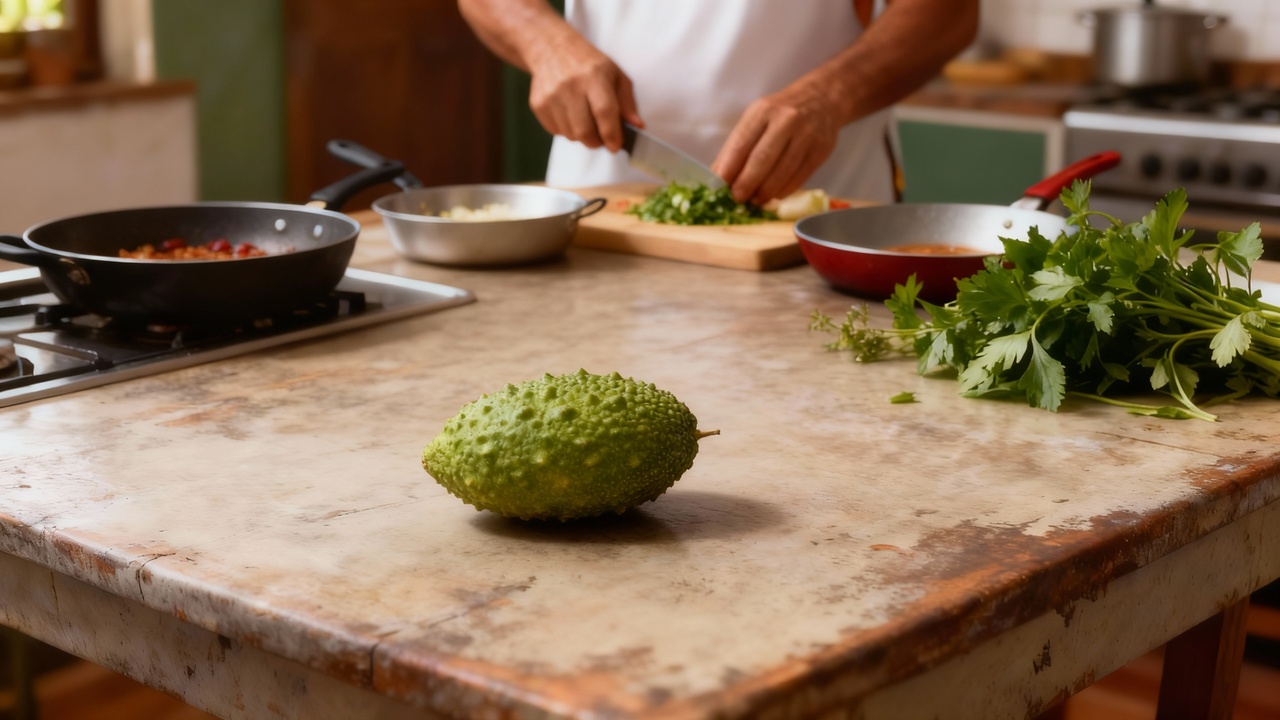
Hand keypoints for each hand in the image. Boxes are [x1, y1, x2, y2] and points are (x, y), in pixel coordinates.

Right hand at [526, 32, 642, 152]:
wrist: (552, 50)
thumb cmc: (589, 65)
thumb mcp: (615, 76)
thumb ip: (627, 102)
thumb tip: (637, 126)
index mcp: (594, 76)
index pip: (603, 111)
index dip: (611, 134)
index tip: (616, 146)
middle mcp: (570, 86)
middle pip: (584, 131)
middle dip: (597, 141)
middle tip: (602, 136)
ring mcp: (551, 96)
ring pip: (571, 135)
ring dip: (582, 135)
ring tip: (584, 118)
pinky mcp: (538, 105)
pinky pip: (556, 132)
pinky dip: (566, 129)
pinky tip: (569, 113)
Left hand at [711, 82, 841, 203]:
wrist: (821, 99)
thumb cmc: (780, 113)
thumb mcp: (757, 118)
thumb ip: (738, 145)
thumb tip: (718, 176)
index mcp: (763, 111)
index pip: (741, 143)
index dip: (729, 169)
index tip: (719, 187)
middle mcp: (786, 120)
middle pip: (762, 159)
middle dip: (746, 184)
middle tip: (737, 199)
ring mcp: (806, 135)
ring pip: (782, 172)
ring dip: (765, 192)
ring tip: (755, 200)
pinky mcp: (821, 150)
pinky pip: (799, 177)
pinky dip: (784, 190)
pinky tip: (775, 194)